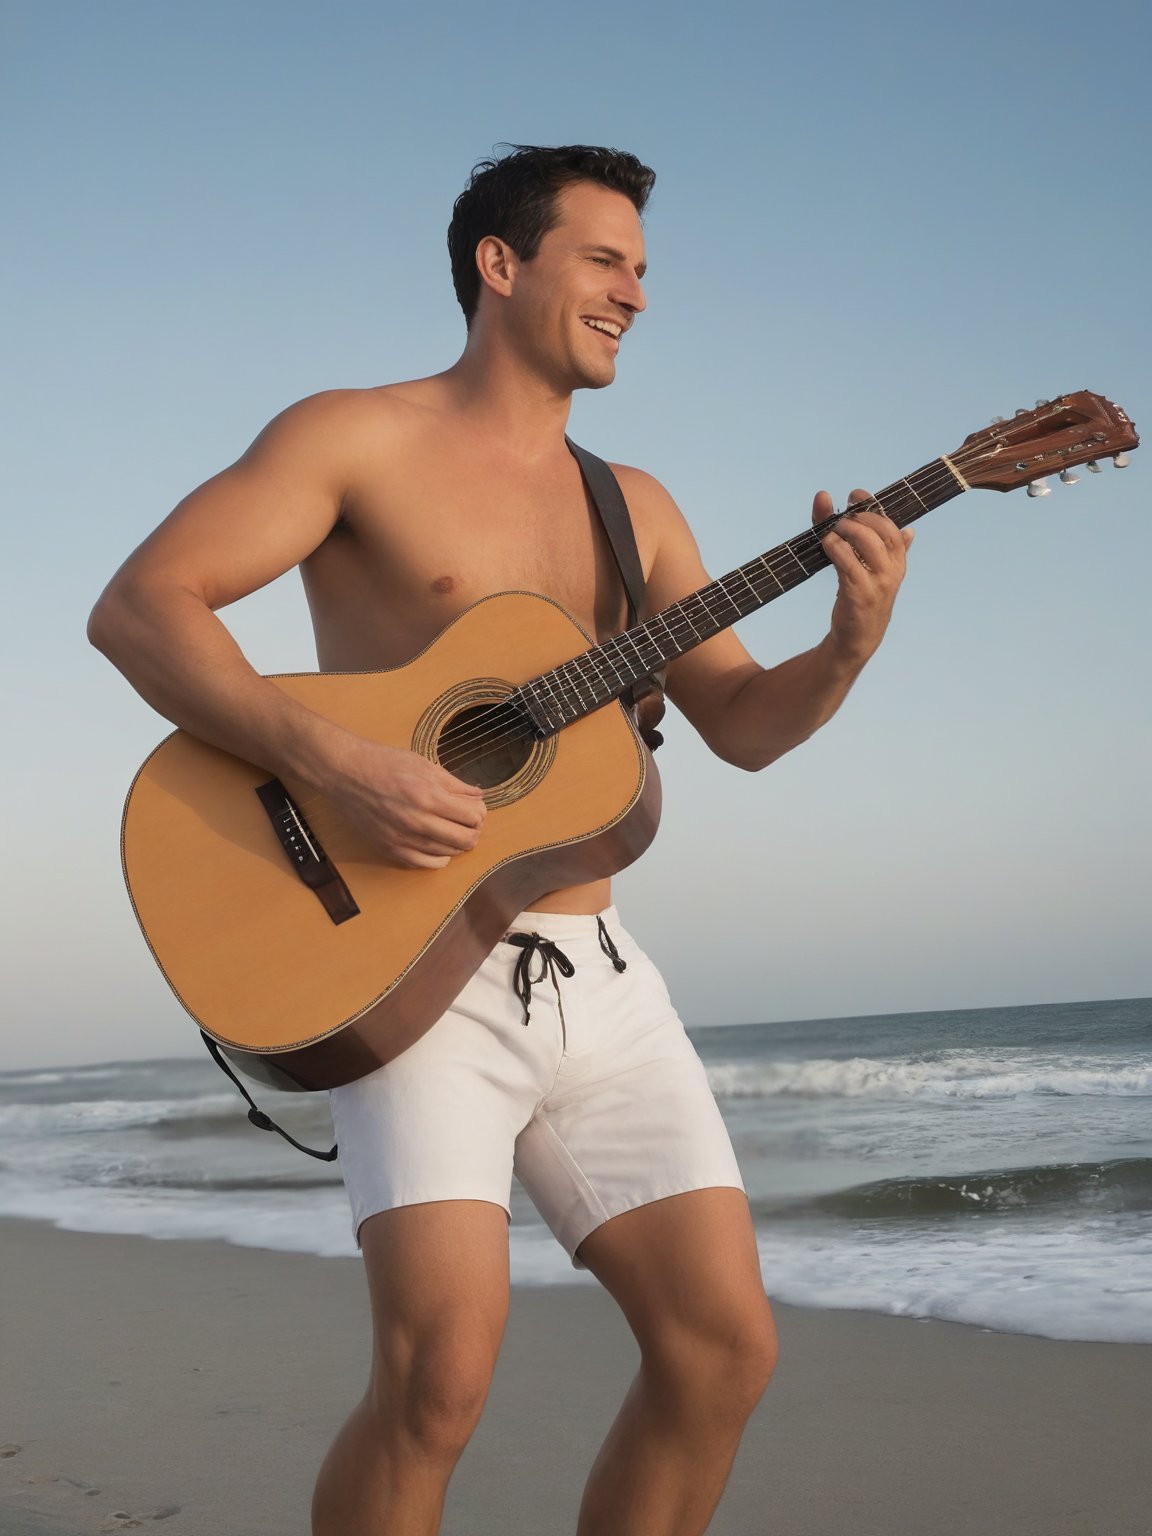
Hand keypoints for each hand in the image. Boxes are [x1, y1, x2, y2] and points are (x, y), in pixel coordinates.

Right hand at [326, 736, 486, 869]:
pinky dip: (439, 857)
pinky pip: (426, 864)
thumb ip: (454, 785)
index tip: (474, 808)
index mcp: (429, 797)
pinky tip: (438, 845)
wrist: (346, 773)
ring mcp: (403, 839)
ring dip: (457, 843)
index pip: (473, 817)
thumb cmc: (384, 764)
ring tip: (453, 829)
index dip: (479, 813)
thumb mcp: (424, 765)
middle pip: (465, 840)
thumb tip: (478, 797)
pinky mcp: (391, 849)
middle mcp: (418, 822)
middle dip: (473, 830)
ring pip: (448, 853)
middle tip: (468, 821)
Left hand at [813, 488, 913, 665]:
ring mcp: (877, 582)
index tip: (855, 495)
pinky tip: (826, 544)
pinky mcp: (859, 593)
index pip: (891, 525)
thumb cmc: (863, 598)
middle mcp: (892, 569)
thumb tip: (910, 530)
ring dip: (844, 529)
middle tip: (839, 518)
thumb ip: (885, 549)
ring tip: (830, 532)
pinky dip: (834, 547)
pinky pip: (846, 561)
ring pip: (864, 541)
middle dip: (857, 517)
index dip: (872, 506)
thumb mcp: (874, 570)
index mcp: (898, 560)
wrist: (858, 636)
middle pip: (880, 529)